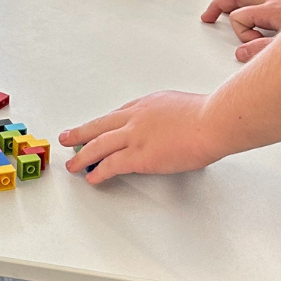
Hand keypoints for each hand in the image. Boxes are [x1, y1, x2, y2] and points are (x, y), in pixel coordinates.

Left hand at [58, 90, 224, 182]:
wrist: (212, 121)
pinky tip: (91, 177)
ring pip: (98, 146)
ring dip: (82, 155)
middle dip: (81, 132)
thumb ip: (171, 116)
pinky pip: (111, 165)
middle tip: (67, 137)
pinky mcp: (138, 156)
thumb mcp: (183, 106)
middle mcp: (135, 117)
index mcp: (147, 104)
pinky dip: (98, 171)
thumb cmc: (208, 115)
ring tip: (72, 163)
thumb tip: (174, 126)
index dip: (103, 125)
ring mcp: (134, 136)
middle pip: (99, 126)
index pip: (117, 115)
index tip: (94, 129)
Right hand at [200, 0, 280, 62]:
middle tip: (207, 16)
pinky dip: (255, 1)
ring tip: (224, 9)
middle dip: (219, 4)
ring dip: (236, 0)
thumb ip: (261, 52)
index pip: (239, 16)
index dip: (240, 33)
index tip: (250, 46)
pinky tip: (257, 10)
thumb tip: (241, 52)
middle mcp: (277, 1)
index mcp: (272, 9)